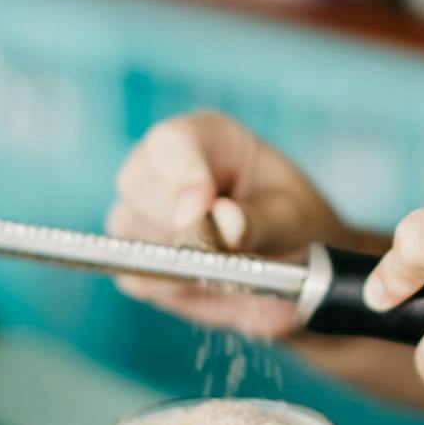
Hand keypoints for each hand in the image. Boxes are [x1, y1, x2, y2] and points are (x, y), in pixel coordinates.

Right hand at [107, 109, 350, 337]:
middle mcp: (165, 168)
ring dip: (173, 257)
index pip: (171, 141)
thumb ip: (262, 220)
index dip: (180, 174)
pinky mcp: (139, 257)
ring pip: (128, 230)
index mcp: (207, 138)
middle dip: (172, 221)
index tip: (197, 213)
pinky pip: (136, 274)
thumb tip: (224, 222)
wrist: (293, 270)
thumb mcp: (294, 219)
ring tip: (226, 266)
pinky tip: (208, 281)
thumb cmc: (295, 226)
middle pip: (135, 180)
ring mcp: (144, 212)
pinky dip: (171, 286)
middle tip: (216, 249)